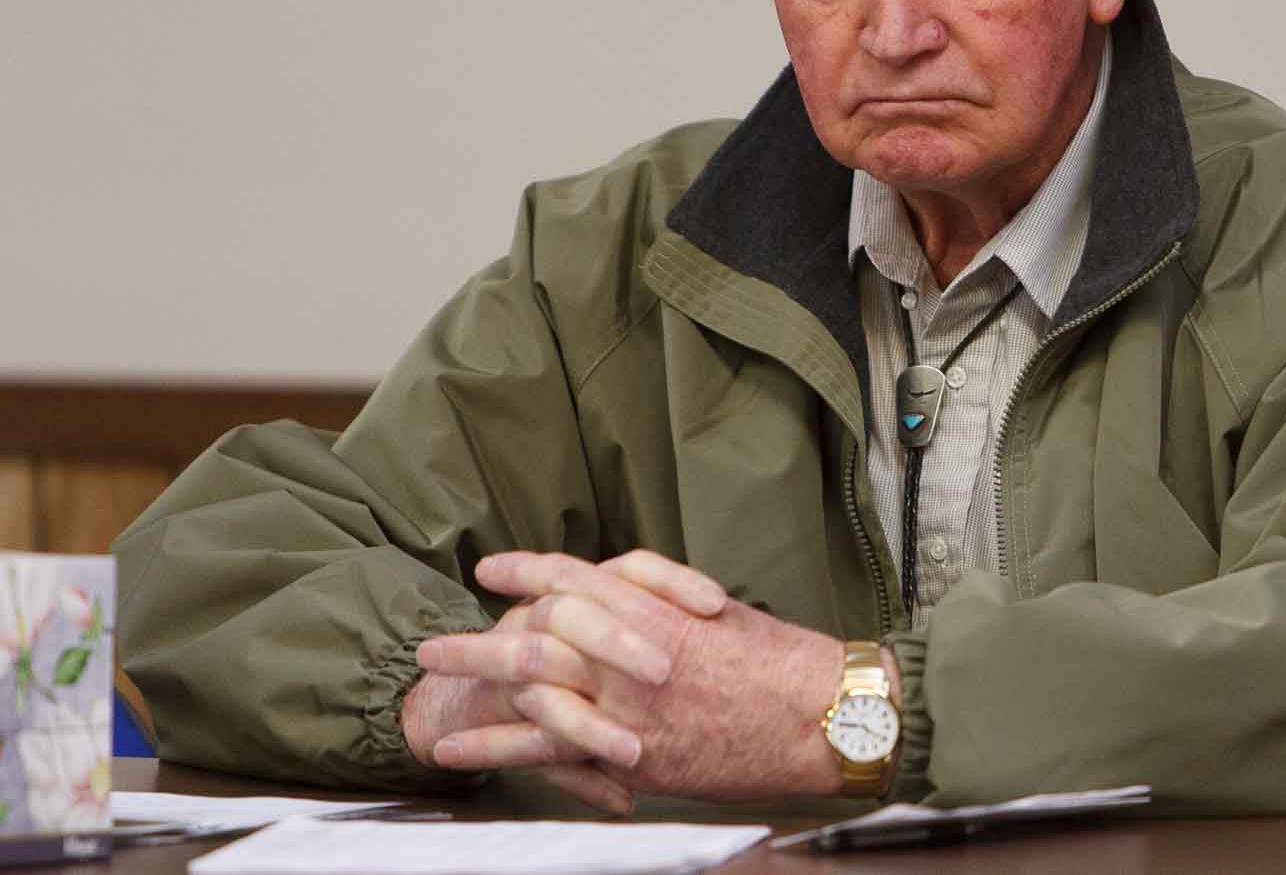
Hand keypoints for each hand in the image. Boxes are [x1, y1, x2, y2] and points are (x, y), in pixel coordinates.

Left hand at [415, 550, 856, 805]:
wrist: (822, 715)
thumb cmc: (785, 665)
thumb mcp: (722, 616)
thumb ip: (666, 605)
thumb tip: (628, 600)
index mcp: (655, 608)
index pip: (574, 576)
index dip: (527, 569)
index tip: (493, 568)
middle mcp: (631, 649)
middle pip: (535, 628)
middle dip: (480, 634)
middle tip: (433, 641)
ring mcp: (627, 702)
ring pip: (529, 681)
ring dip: (471, 679)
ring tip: (427, 681)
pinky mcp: (632, 753)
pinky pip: (546, 748)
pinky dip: (494, 745)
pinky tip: (454, 749)